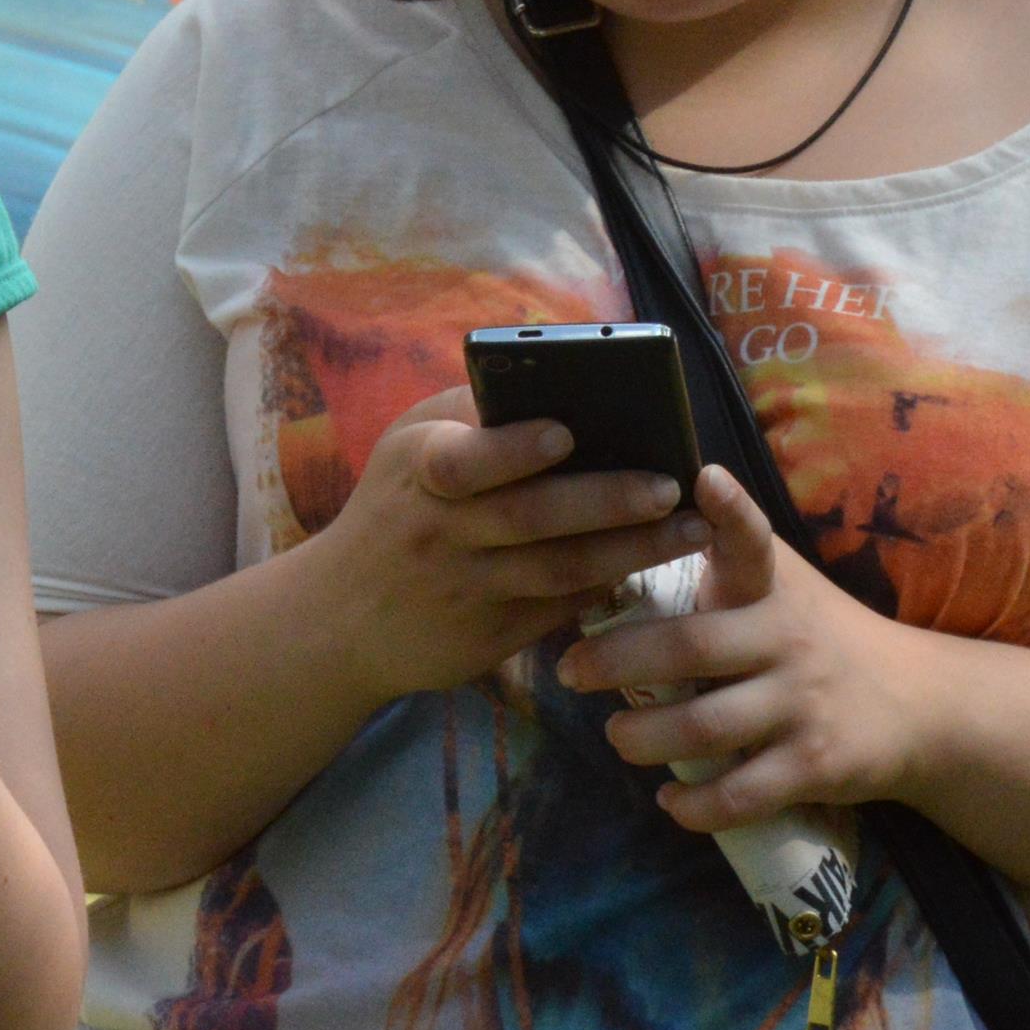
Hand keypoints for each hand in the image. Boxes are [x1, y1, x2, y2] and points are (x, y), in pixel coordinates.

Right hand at [308, 392, 713, 705]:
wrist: (337, 616)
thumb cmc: (395, 507)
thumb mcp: (410, 448)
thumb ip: (476, 418)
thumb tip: (572, 390)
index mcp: (418, 468)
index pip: (464, 460)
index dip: (514, 448)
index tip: (567, 433)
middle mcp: (437, 531)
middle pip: (529, 517)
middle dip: (606, 501)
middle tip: (670, 487)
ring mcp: (463, 590)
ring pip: (558, 570)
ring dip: (631, 550)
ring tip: (692, 530)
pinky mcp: (485, 639)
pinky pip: (558, 609)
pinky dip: (606, 585)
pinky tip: (649, 564)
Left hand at [557, 469, 949, 832]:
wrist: (920, 705)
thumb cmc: (821, 635)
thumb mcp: (784, 583)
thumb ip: (725, 554)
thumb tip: (647, 507)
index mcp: (774, 588)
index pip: (752, 540)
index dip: (728, 510)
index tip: (702, 478)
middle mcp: (788, 640)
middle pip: (692, 647)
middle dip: (617, 660)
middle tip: (568, 670)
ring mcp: (802, 706)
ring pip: (705, 728)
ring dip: (643, 737)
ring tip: (617, 735)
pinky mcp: (815, 767)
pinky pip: (740, 794)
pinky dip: (694, 806)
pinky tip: (670, 802)